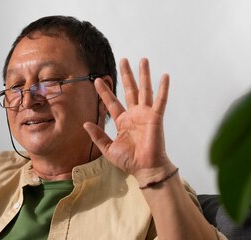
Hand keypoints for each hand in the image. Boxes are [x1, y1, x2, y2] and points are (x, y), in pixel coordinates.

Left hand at [84, 58, 175, 184]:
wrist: (145, 168)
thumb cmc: (129, 161)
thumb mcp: (108, 148)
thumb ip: (98, 136)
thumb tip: (85, 123)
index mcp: (122, 122)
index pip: (112, 102)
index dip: (105, 91)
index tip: (97, 80)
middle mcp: (134, 115)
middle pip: (129, 90)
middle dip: (126, 75)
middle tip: (123, 60)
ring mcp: (146, 114)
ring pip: (144, 90)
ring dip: (144, 75)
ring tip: (143, 60)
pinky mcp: (156, 117)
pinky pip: (161, 100)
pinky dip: (163, 88)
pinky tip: (165, 76)